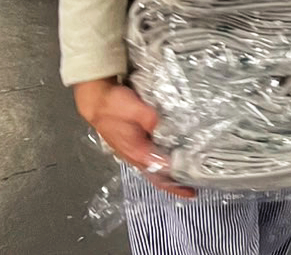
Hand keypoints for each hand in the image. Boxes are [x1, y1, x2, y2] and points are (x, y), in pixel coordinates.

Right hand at [73, 78, 194, 198]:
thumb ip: (150, 119)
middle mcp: (134, 155)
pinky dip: (162, 160)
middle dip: (174, 183)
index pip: (158, 174)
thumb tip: (165, 128)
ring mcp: (133, 149)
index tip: (191, 191)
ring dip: (169, 173)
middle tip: (194, 186)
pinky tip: (171, 155)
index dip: (174, 185)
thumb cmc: (114, 105)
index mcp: (136, 152)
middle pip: (156, 176)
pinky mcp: (133, 141)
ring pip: (154, 167)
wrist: (96, 100)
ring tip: (187, 174)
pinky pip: (151, 156)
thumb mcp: (135, 109)